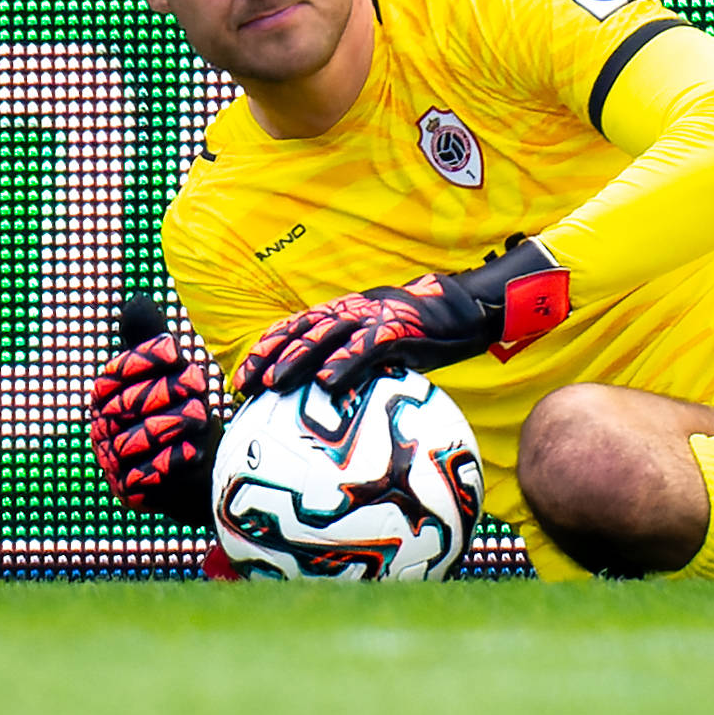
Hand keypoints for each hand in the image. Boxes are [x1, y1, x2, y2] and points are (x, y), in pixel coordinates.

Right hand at [89, 295, 219, 527]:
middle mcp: (102, 428)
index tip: (175, 352)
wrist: (203, 464)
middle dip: (169, 393)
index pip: (113, 374)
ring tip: (203, 418)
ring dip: (176, 425)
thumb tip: (135, 300)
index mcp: (107, 396)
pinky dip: (173, 460)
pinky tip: (195, 450)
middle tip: (201, 389)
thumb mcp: (173, 370)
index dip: (143, 360)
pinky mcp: (130, 491)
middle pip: (128, 405)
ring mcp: (113, 461)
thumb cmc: (184, 408)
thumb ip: (151, 341)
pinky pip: (145, 475)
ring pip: (136, 439)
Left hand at [233, 237, 569, 395]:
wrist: (471, 308)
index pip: (298, 326)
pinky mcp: (401, 327)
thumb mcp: (389, 348)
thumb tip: (336, 406)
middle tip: (245, 385)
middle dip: (270, 355)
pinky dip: (346, 362)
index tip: (242, 378)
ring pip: (328, 334)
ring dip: (298, 359)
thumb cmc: (430, 333)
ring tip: (274, 384)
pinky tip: (328, 384)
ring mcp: (377, 316)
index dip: (267, 348)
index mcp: (349, 313)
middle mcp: (355, 310)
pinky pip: (369, 346)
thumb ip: (362, 365)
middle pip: (303, 328)